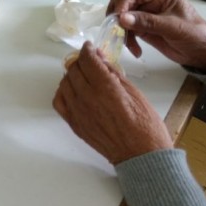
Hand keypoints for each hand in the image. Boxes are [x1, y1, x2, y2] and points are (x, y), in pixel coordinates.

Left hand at [54, 42, 172, 164]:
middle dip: (82, 62)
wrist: (142, 157)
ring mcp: (78, 112)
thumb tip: (101, 60)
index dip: (88, 50)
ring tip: (85, 77)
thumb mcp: (136, 93)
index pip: (87, 59)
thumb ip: (114, 74)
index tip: (91, 48)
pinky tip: (74, 92)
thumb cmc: (146, 126)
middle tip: (91, 63)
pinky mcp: (74, 124)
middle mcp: (87, 98)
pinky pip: (59, 101)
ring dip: (73, 76)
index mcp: (105, 88)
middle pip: (74, 69)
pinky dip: (64, 92)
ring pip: (65, 83)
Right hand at [109, 0, 205, 71]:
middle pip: (123, 0)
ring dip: (121, 29)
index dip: (123, 2)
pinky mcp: (141, 26)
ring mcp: (144, 13)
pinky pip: (125, 29)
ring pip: (120, 15)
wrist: (203, 53)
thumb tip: (122, 18)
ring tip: (128, 44)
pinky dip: (126, 39)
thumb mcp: (173, 28)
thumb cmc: (194, 35)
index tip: (117, 18)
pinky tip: (135, 50)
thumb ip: (148, 22)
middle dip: (117, 14)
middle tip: (117, 30)